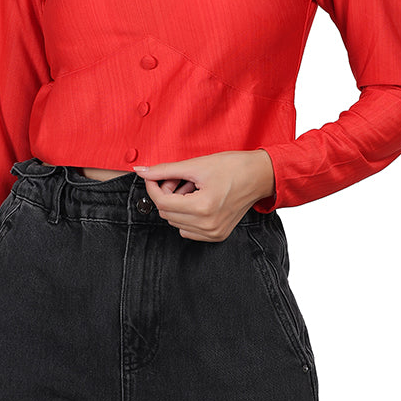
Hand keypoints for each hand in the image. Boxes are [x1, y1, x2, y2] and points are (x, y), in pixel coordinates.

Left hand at [133, 149, 274, 241]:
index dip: (153, 187)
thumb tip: (141, 171)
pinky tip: (198, 199)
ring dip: (176, 205)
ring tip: (191, 187)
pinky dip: (187, 215)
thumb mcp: (196, 165)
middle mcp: (208, 225)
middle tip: (178, 178)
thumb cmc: (232, 167)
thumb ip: (165, 170)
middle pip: (167, 213)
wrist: (259, 176)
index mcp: (203, 207)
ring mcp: (214, 233)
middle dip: (166, 194)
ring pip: (176, 222)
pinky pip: (188, 230)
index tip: (153, 176)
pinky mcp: (217, 235)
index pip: (162, 203)